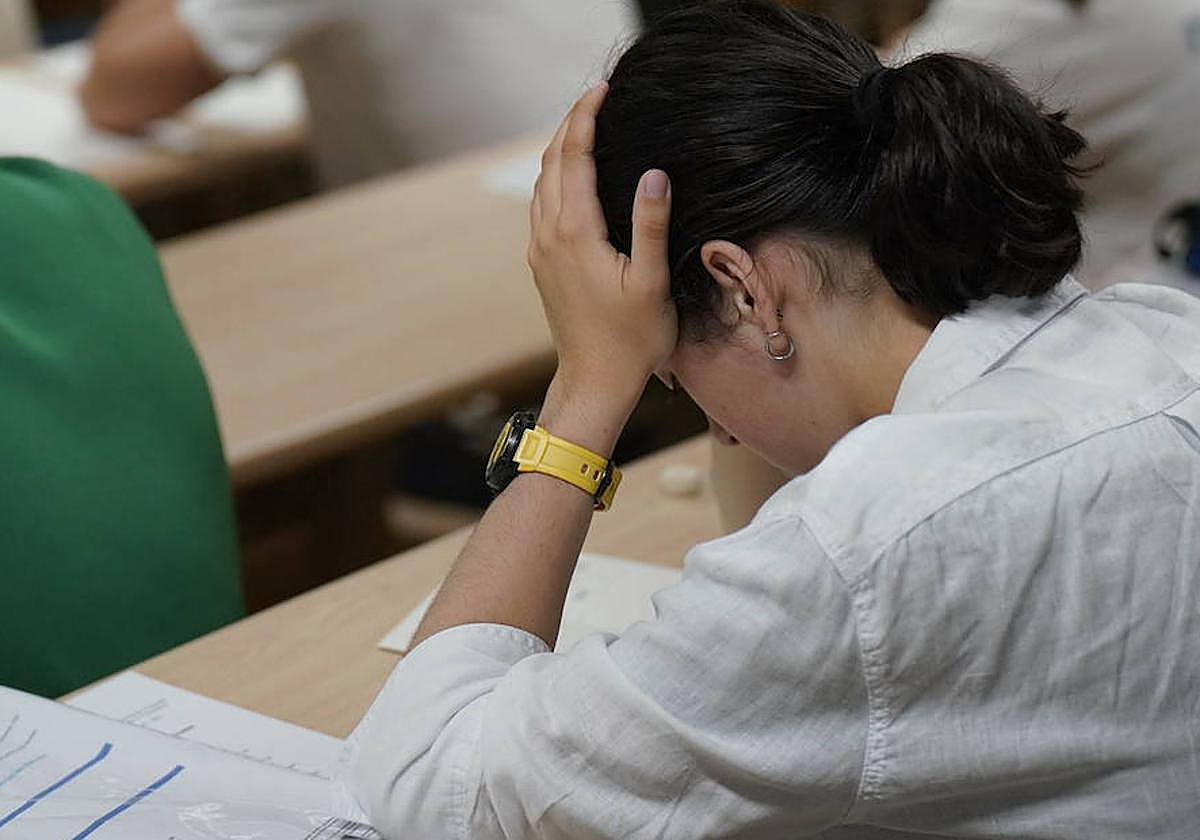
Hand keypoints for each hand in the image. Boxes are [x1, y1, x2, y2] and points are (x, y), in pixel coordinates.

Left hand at [529, 84, 676, 428]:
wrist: (595, 380)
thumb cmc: (632, 339)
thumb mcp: (652, 282)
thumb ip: (651, 225)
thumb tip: (655, 174)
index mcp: (575, 232)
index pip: (575, 156)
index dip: (587, 117)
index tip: (603, 89)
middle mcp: (549, 234)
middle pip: (552, 161)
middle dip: (571, 123)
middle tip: (597, 96)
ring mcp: (540, 249)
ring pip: (541, 182)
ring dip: (560, 148)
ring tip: (586, 125)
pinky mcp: (541, 262)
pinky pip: (541, 204)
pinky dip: (555, 175)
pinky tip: (572, 174)